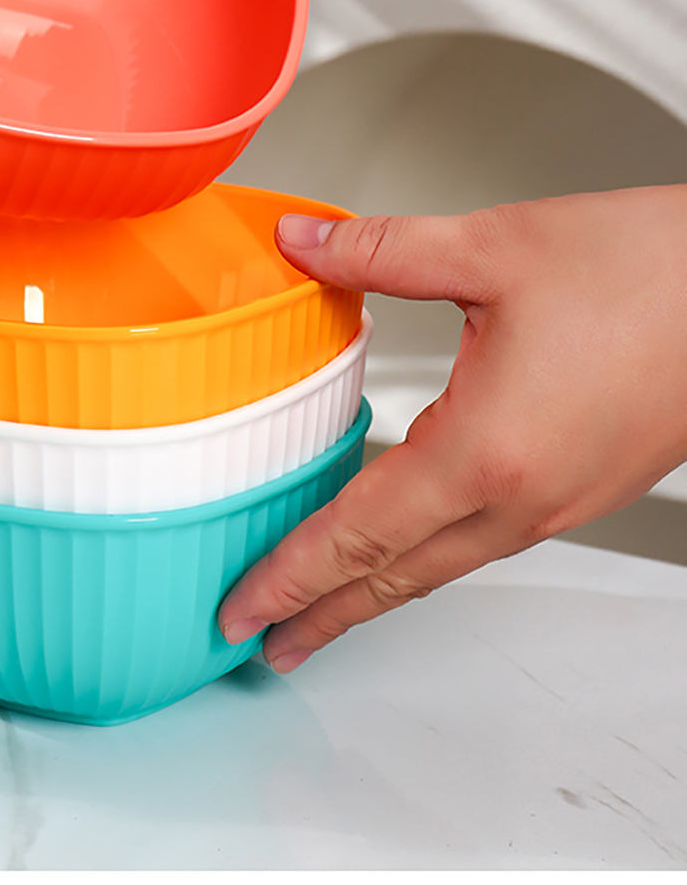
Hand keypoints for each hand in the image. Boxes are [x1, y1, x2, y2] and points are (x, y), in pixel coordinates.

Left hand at [218, 186, 686, 672]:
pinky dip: (426, 555)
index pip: (359, 534)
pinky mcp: (584, 485)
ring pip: (443, 565)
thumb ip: (381, 250)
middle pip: (397, 576)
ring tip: (322, 604)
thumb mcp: (493, 246)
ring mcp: (559, 501)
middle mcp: (523, 496)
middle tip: (259, 640)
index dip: (291, 575)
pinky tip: (407, 534)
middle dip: (320, 613)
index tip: (239, 610)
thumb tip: (302, 244)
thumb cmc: (651, 272)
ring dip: (374, 590)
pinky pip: (483, 540)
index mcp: (487, 450)